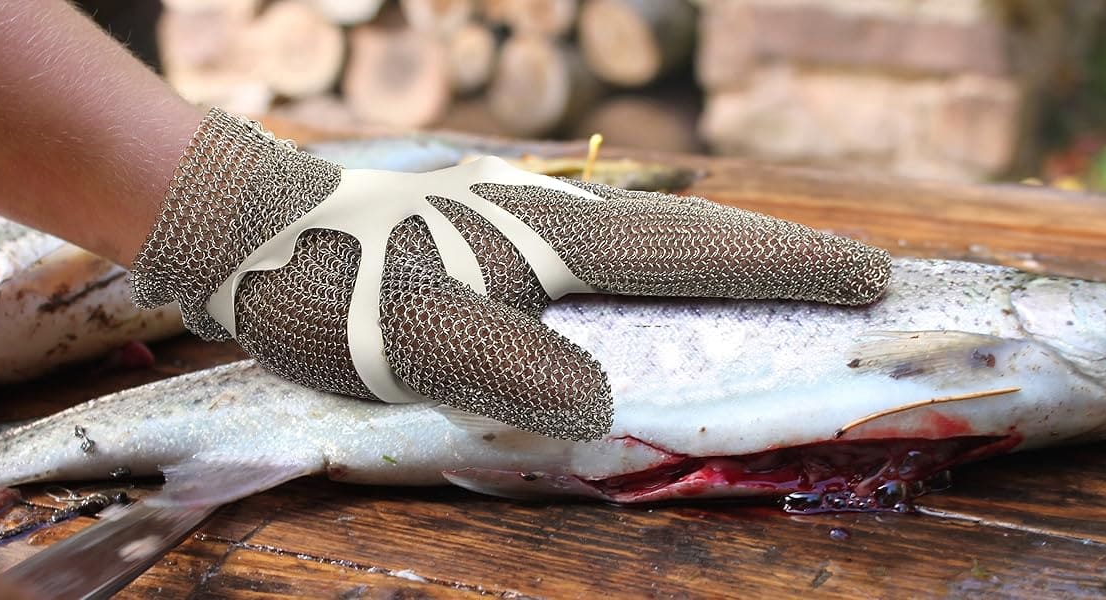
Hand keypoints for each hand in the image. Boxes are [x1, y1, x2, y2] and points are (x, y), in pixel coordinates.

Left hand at [131, 109, 890, 439]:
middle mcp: (549, 218)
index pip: (696, 252)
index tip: (867, 274)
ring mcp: (516, 218)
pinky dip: (650, 266)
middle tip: (849, 270)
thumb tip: (603, 406)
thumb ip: (512, 370)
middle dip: (774, 252)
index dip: (786, 266)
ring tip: (767, 276)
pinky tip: (635, 286)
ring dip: (717, 255)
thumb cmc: (325, 284)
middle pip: (689, 231)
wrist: (238, 226)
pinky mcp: (482, 232)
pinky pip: (596, 250)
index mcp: (552, 241)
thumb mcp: (413, 341)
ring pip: (644, 235)